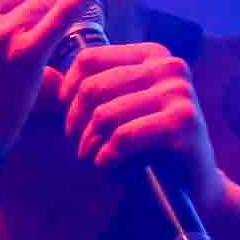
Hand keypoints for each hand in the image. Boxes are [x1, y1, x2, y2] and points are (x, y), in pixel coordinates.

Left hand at [57, 41, 222, 210]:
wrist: (195, 184)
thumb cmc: (150, 146)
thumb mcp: (124, 108)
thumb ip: (95, 89)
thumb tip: (44, 74)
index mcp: (153, 55)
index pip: (89, 59)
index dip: (68, 92)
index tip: (70, 121)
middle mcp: (170, 67)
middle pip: (93, 88)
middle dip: (76, 124)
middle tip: (79, 147)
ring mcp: (180, 93)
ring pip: (105, 115)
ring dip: (90, 145)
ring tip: (93, 158)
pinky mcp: (183, 123)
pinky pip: (123, 137)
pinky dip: (107, 157)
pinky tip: (109, 167)